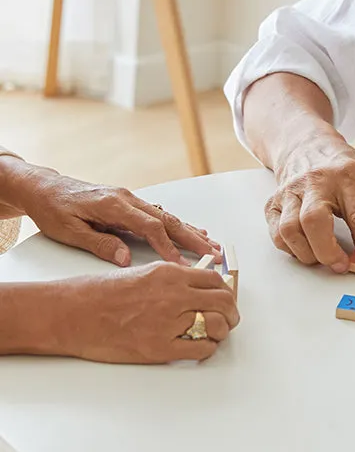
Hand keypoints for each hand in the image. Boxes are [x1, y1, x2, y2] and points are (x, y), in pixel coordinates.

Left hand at [14, 165, 219, 266]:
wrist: (43, 187)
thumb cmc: (53, 209)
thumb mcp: (69, 232)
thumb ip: (101, 244)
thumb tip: (127, 260)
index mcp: (114, 205)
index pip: (150, 227)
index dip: (168, 247)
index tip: (182, 264)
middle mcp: (127, 199)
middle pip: (167, 220)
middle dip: (193, 238)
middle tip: (213, 253)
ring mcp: (130, 199)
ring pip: (167, 216)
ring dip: (191, 231)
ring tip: (212, 244)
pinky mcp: (130, 202)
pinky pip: (159, 214)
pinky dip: (178, 224)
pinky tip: (193, 230)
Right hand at [42, 261, 239, 363]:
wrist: (71, 314)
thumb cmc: (98, 293)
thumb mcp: (143, 273)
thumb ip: (173, 279)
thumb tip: (197, 287)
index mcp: (170, 274)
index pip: (215, 280)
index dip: (225, 291)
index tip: (225, 298)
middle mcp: (174, 295)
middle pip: (223, 301)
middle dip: (231, 311)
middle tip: (229, 318)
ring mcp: (168, 322)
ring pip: (217, 325)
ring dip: (222, 330)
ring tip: (217, 333)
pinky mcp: (160, 348)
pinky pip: (200, 349)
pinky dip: (207, 348)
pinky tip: (202, 346)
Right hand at [265, 132, 354, 281]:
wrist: (306, 145)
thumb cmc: (340, 168)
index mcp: (348, 176)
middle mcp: (316, 181)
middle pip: (314, 221)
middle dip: (328, 252)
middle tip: (341, 264)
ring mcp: (291, 191)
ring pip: (290, 229)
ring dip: (309, 253)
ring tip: (324, 255)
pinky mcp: (274, 202)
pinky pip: (277, 234)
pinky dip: (292, 248)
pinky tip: (306, 246)